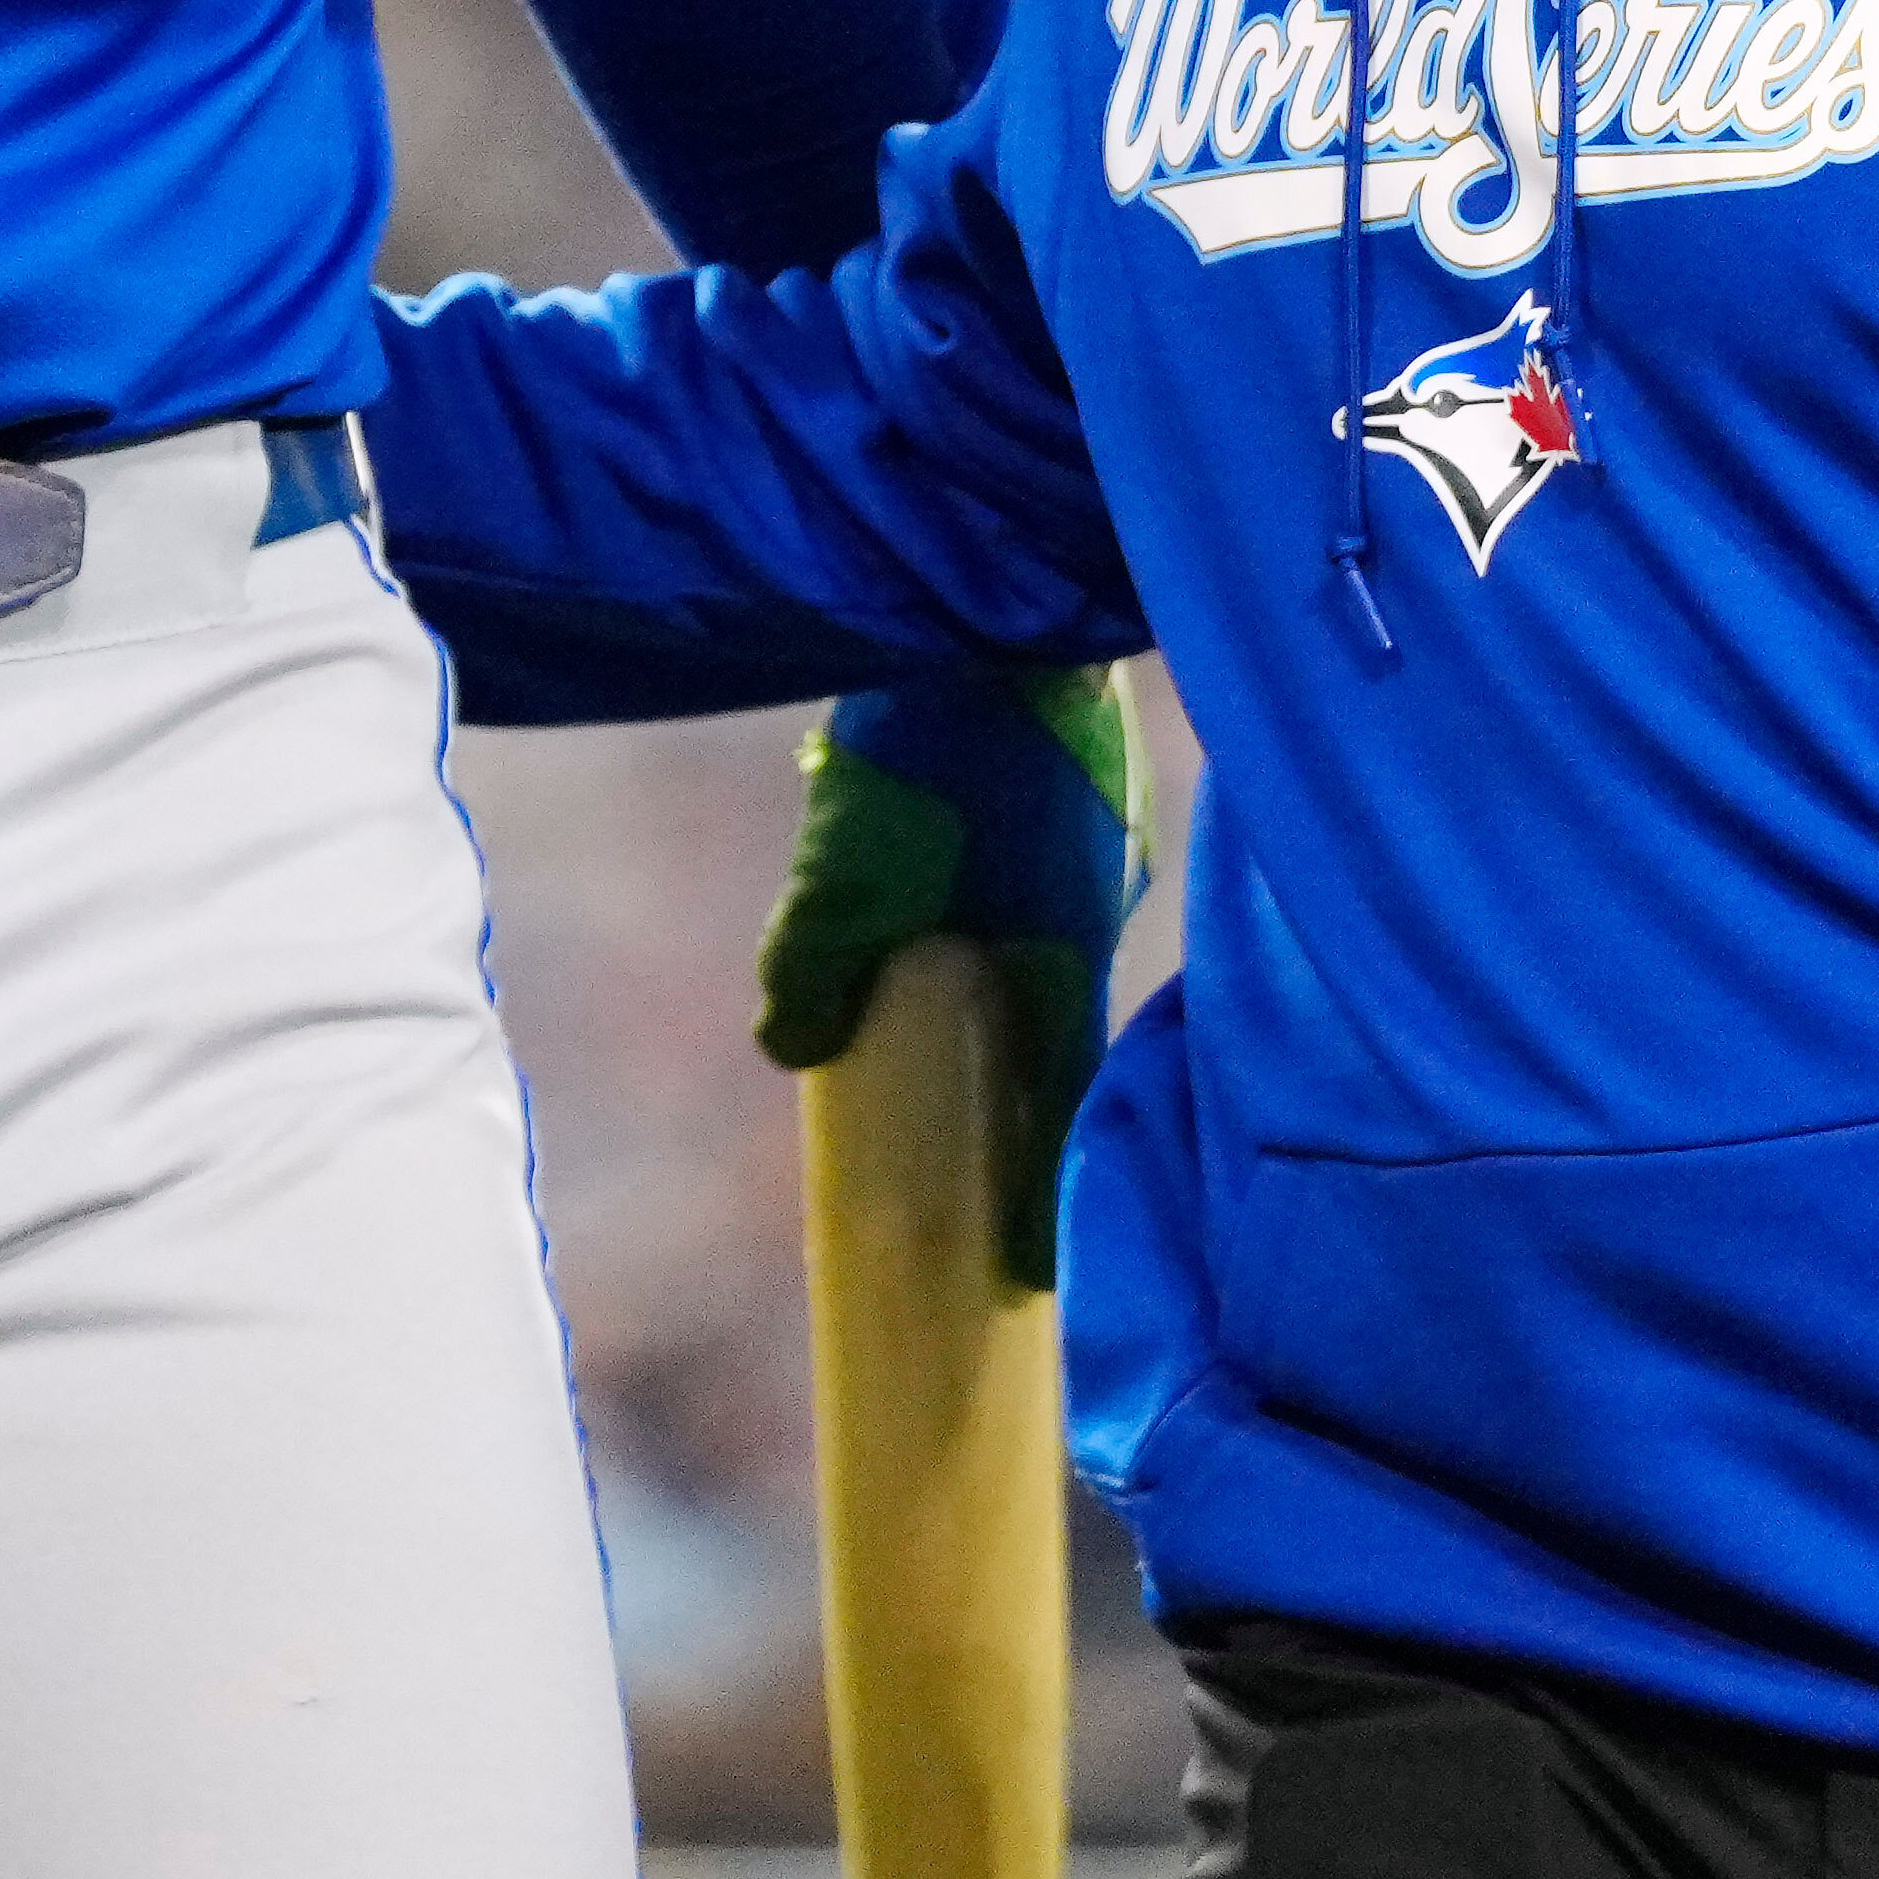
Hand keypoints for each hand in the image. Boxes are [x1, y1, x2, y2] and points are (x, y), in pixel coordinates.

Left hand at [755, 666, 1144, 1292]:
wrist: (982, 603)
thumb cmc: (931, 749)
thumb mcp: (847, 868)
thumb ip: (815, 966)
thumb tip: (790, 1047)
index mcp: (1056, 955)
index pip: (1059, 1107)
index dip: (1042, 1194)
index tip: (1027, 1275)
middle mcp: (1088, 910)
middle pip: (1059, 1035)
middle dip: (1028, 1106)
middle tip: (994, 1174)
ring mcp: (1088, 844)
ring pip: (1049, 953)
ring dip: (1011, 1006)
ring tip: (962, 1047)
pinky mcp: (1070, 788)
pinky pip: (1039, 884)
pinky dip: (1005, 922)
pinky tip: (959, 913)